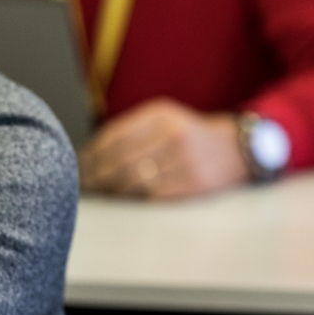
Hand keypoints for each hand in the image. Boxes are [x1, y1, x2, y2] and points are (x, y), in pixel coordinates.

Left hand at [78, 98, 249, 198]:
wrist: (237, 149)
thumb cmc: (190, 135)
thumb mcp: (164, 119)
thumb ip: (130, 130)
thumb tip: (88, 154)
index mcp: (161, 115)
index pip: (114, 137)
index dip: (90, 155)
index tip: (77, 166)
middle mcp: (173, 135)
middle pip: (121, 161)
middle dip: (96, 176)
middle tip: (82, 185)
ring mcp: (185, 161)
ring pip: (135, 181)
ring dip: (111, 190)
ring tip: (98, 194)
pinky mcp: (194, 184)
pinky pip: (153, 195)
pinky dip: (132, 199)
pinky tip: (122, 199)